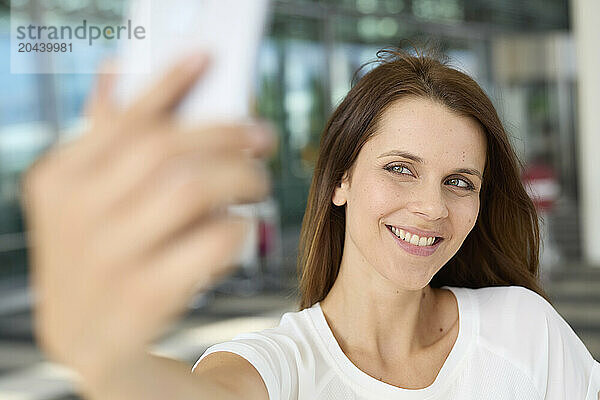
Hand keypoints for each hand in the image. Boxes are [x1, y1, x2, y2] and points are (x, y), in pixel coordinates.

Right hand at [20, 53, 275, 383]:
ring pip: (191, 190)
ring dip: (240, 177)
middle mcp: (76, 214)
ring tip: (258, 182)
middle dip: (226, 135)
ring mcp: (107, 257)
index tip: (209, 57)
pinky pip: (210, 243)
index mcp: (61, 179)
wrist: (88, 337)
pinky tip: (242, 227)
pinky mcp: (143, 297)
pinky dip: (238, 228)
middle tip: (262, 136)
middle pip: (166, 149)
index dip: (169, 83)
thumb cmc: (100, 254)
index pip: (123, 118)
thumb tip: (116, 69)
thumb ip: (104, 137)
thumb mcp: (87, 197)